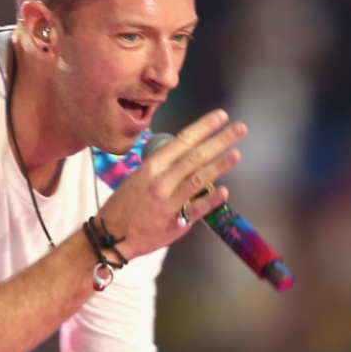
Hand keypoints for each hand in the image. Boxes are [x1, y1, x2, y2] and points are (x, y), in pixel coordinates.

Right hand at [96, 109, 242, 262]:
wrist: (110, 235)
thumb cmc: (126, 204)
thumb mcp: (139, 176)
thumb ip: (163, 166)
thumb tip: (186, 154)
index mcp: (152, 165)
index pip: (182, 140)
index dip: (204, 127)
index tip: (221, 116)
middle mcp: (160, 180)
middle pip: (194, 155)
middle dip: (220, 140)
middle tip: (240, 129)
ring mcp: (167, 201)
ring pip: (197, 179)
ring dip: (219, 165)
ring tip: (236, 153)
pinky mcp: (173, 222)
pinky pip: (195, 209)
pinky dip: (210, 199)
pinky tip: (224, 191)